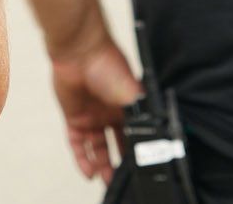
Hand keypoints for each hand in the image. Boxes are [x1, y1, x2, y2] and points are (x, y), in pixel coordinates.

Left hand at [50, 35, 142, 182]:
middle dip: (119, 163)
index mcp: (127, 106)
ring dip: (101, 165)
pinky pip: (77, 143)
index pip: (134, 135)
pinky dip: (82, 158)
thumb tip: (158, 133)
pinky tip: (88, 171)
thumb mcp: (133, 93)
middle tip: (122, 179)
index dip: (136, 151)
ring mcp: (91, 116)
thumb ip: (142, 114)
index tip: (140, 166)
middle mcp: (110, 113)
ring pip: (97, 148)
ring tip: (107, 181)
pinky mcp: (74, 117)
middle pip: (116, 145)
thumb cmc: (108, 63)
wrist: (80, 52)